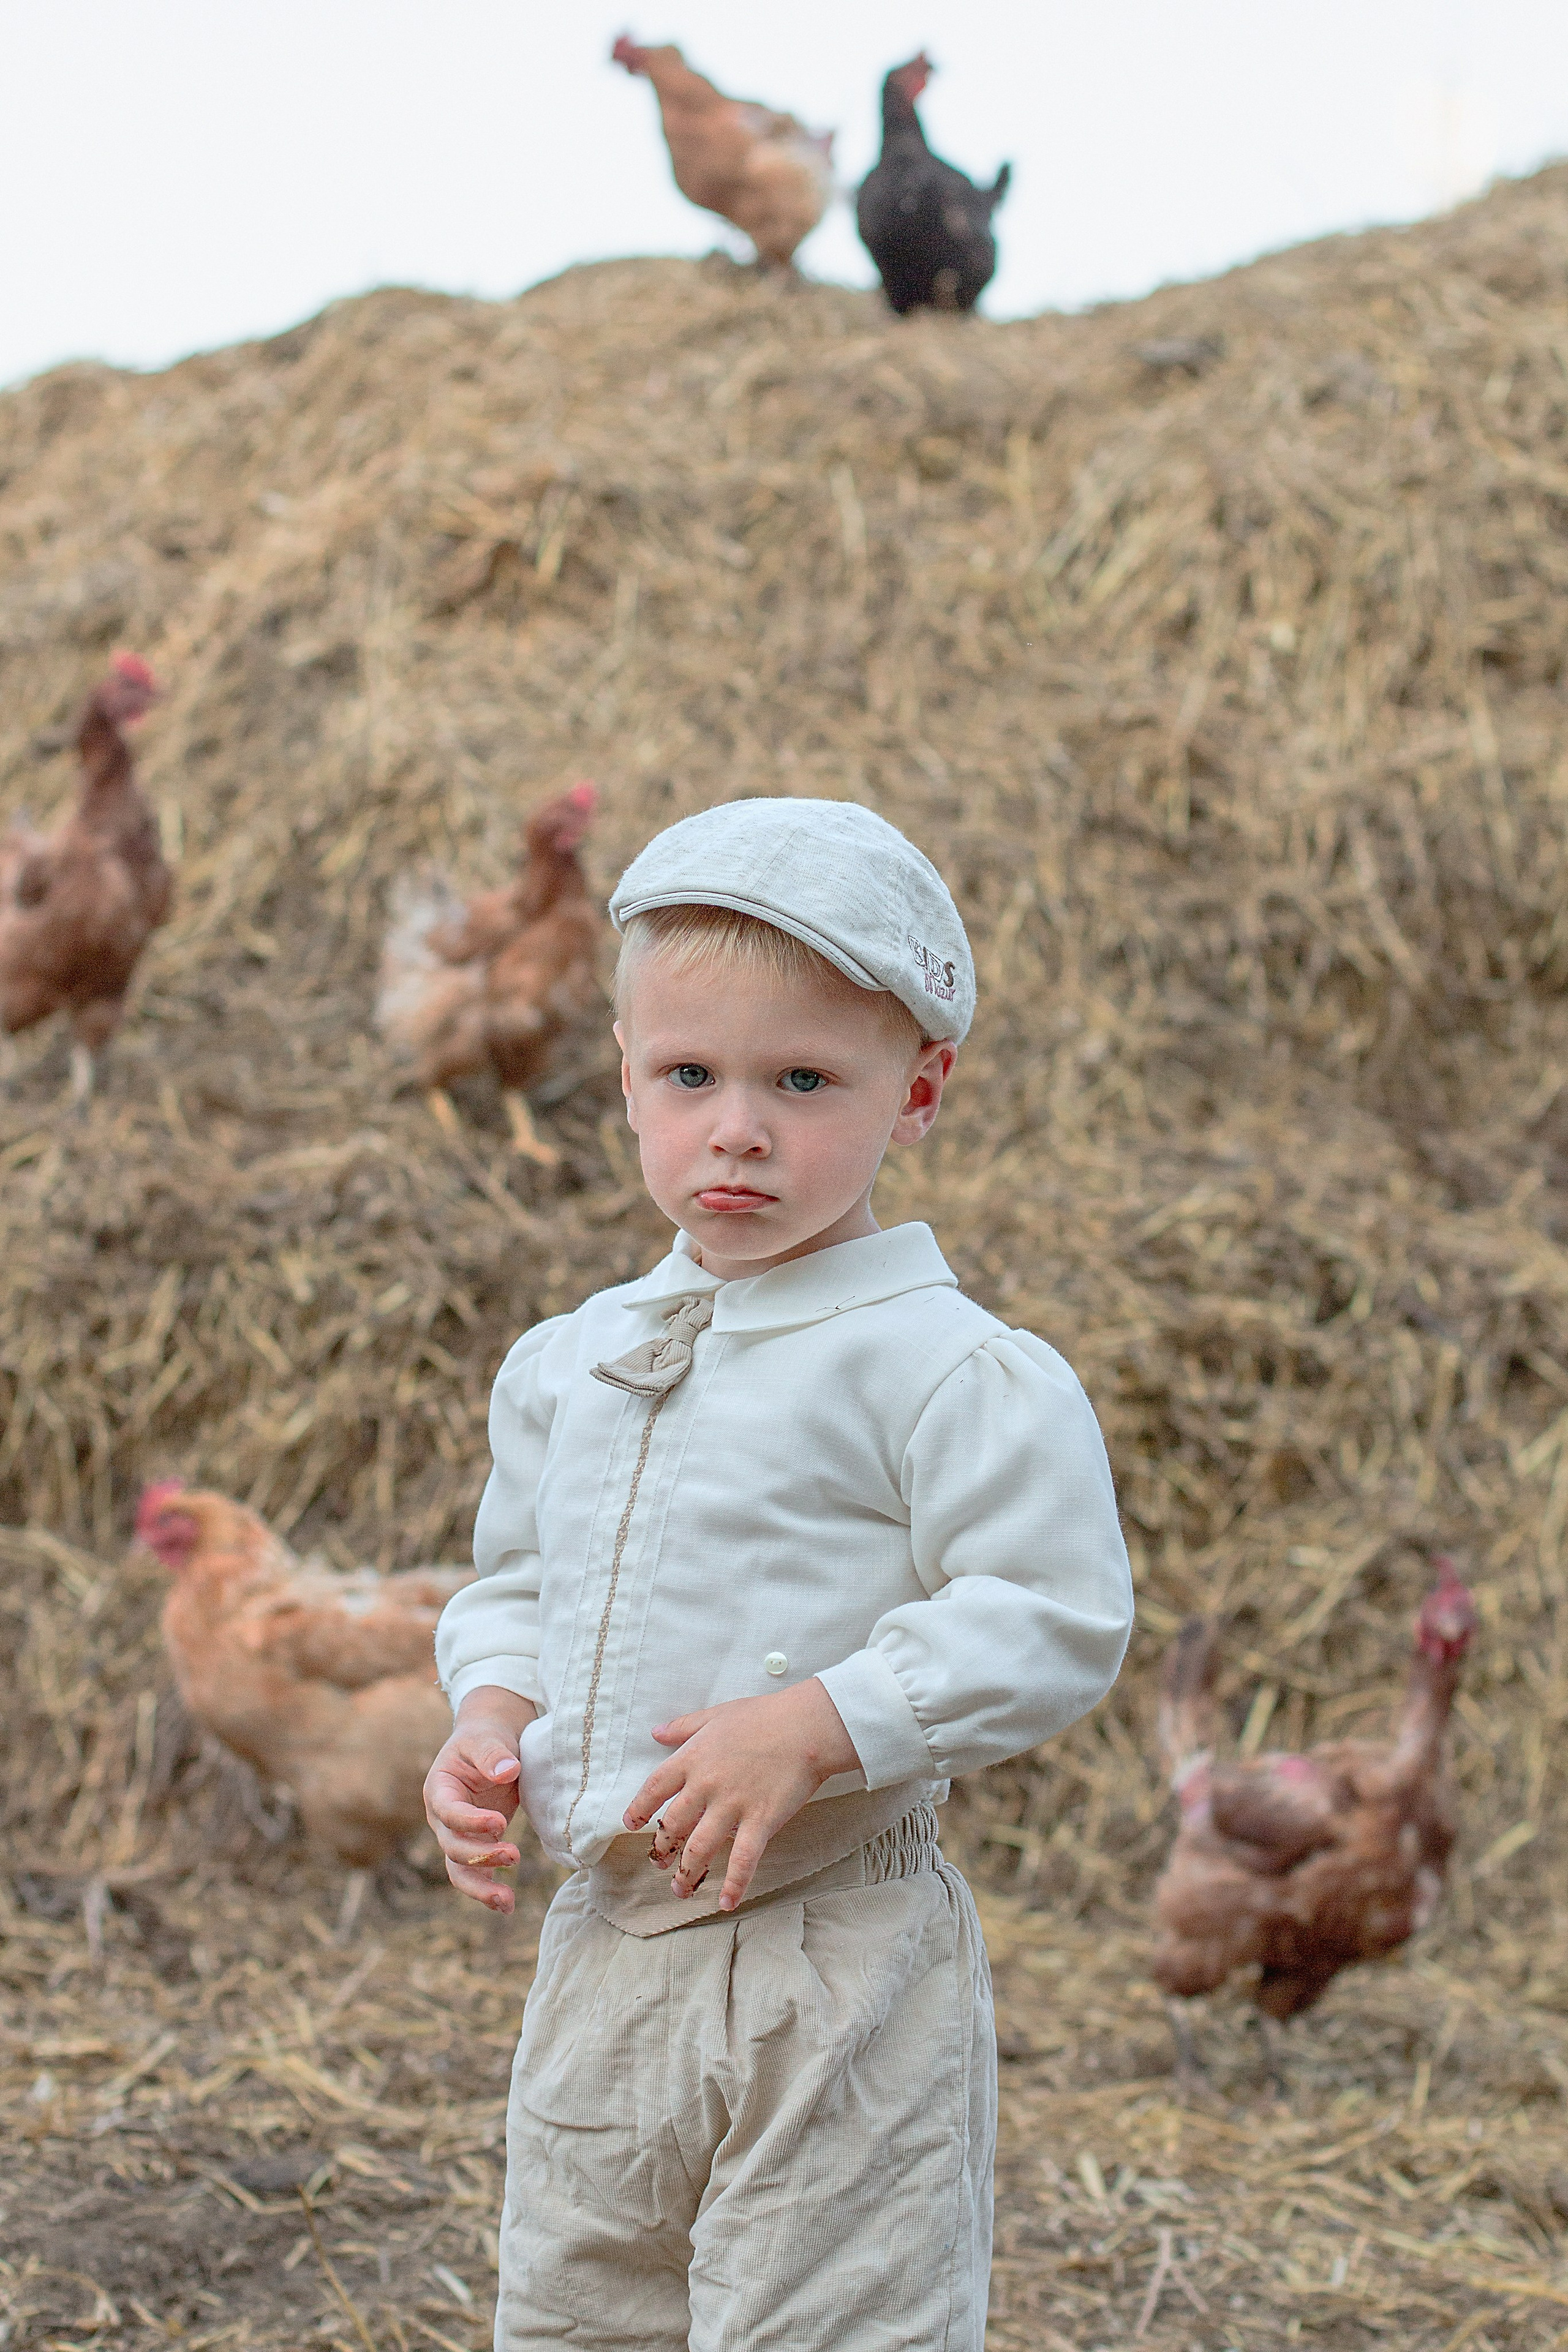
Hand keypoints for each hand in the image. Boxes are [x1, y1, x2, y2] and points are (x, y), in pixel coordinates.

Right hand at [424, 1687, 535, 1914]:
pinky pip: (475, 1876)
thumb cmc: (486, 1738)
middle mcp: (442, 1818)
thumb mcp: (487, 1738)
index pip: (448, 1812)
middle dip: (480, 1856)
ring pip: (459, 1870)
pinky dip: (489, 1892)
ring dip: (481, 1888)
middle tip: (514, 1855)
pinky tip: (507, 1907)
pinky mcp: (475, 1846)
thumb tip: (508, 1770)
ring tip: (506, 1900)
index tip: (500, 1823)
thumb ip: (493, 1753)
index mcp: (439, 1789)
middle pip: (452, 1846)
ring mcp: (457, 1836)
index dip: (470, 1821)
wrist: (491, 1746)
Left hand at [623, 1678, 859, 1912]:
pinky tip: (726, 1902)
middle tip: (659, 1863)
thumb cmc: (763, 1716)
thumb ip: (683, 1726)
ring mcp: (732, 1805)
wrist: (806, 1726)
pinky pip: (743, 1860)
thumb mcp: (716, 1714)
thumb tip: (656, 1732)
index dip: (640, 1808)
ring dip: (686, 1873)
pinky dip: (734, 1884)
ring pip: (699, 1848)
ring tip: (680, 1889)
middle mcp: (706, 1785)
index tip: (631, 1824)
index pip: (654, 1787)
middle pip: (672, 1824)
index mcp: (693, 1758)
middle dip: (662, 1848)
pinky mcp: (761, 1821)